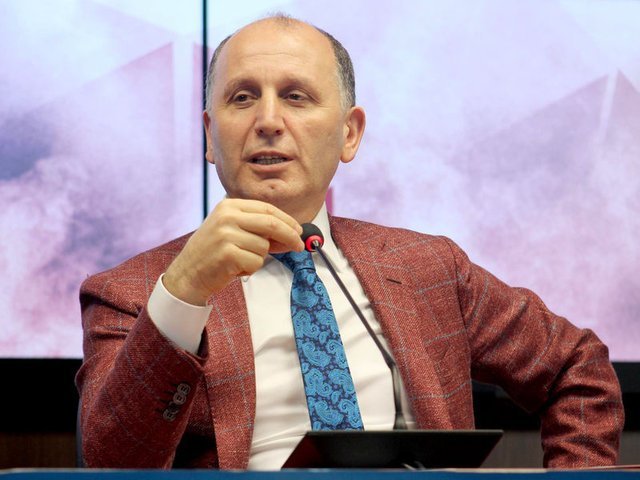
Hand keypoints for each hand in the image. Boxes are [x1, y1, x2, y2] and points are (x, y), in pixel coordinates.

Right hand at [163, 198, 303, 304]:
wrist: (187, 274)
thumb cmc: (214, 254)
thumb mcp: (233, 232)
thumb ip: (259, 230)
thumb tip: (292, 235)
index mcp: (229, 205)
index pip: (267, 208)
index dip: (287, 220)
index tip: (299, 231)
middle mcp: (226, 216)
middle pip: (271, 223)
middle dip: (290, 236)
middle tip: (299, 246)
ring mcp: (226, 234)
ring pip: (264, 246)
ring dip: (259, 258)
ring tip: (240, 260)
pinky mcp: (227, 253)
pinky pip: (256, 261)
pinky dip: (251, 268)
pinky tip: (234, 268)